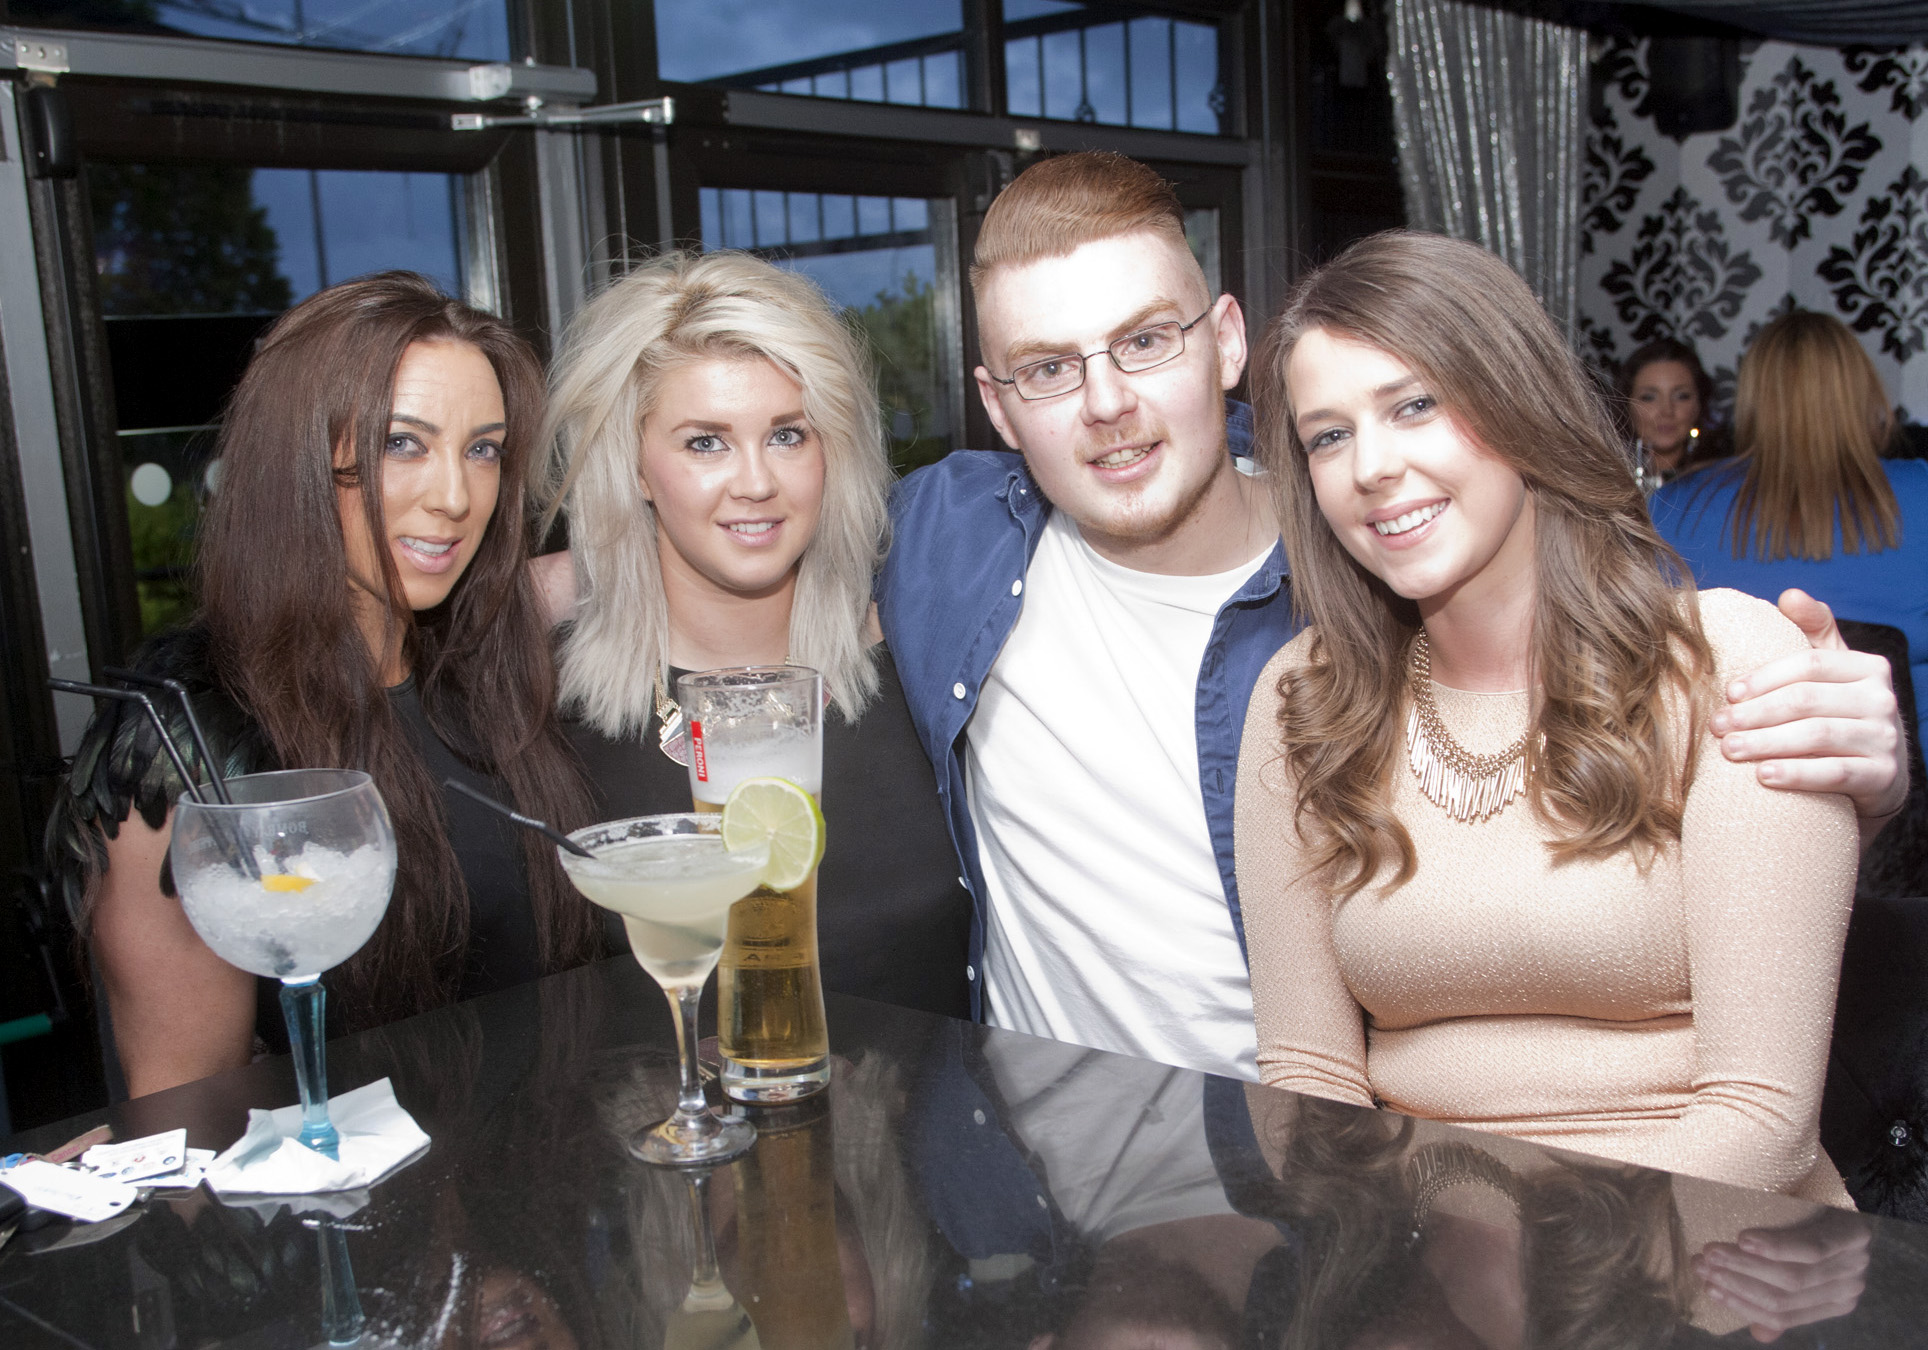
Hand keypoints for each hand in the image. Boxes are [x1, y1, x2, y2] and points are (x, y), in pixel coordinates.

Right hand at [1692, 1207, 1870, 1340]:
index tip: (1706, 1287)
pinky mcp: (1854, 1237)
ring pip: (1792, 1277)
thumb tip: (1759, 1334)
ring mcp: (1853, 1265)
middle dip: (1735, 1283)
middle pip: (1783, 1296)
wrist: (1857, 1192)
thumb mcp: (1804, 1266)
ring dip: (1745, 1266)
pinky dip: (1776, 1248)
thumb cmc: (1820, 1226)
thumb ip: (1783, 1298)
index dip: (1740, 1304)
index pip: (1781, 1315)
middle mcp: (1845, 1289)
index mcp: (1831, 1302)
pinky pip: (1812, 1250)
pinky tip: (1746, 1241)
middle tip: (1699, 1264)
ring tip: (1712, 1252)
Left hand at [1711, 589, 1907, 821]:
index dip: (1763, 678)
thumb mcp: (1831, 670)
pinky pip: (1836, 773)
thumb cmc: (1838, 712)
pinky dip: (1797, 774)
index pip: (1808, 665)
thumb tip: (1790, 594)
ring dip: (1766, 743)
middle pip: (1807, 700)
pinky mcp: (1884, 775)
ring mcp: (1885, 738)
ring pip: (1818, 735)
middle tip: (1717, 726)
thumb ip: (1812, 629)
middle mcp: (1882, 699)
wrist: (1876, 771)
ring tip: (1730, 750)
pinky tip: (1763, 776)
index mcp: (1867, 666)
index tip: (1728, 693)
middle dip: (1755, 713)